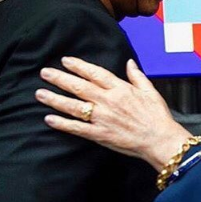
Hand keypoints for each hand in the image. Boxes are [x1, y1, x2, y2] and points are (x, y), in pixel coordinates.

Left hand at [35, 57, 191, 171]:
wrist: (160, 140)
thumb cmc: (158, 116)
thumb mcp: (150, 91)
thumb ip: (137, 76)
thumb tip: (129, 63)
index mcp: (120, 89)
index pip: (95, 73)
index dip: (78, 66)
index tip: (65, 61)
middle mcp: (108, 101)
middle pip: (79, 87)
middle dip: (59, 78)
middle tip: (44, 73)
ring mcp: (102, 118)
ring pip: (73, 106)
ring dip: (55, 99)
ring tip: (39, 93)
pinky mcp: (100, 134)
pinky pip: (77, 128)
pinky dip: (62, 123)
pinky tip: (49, 119)